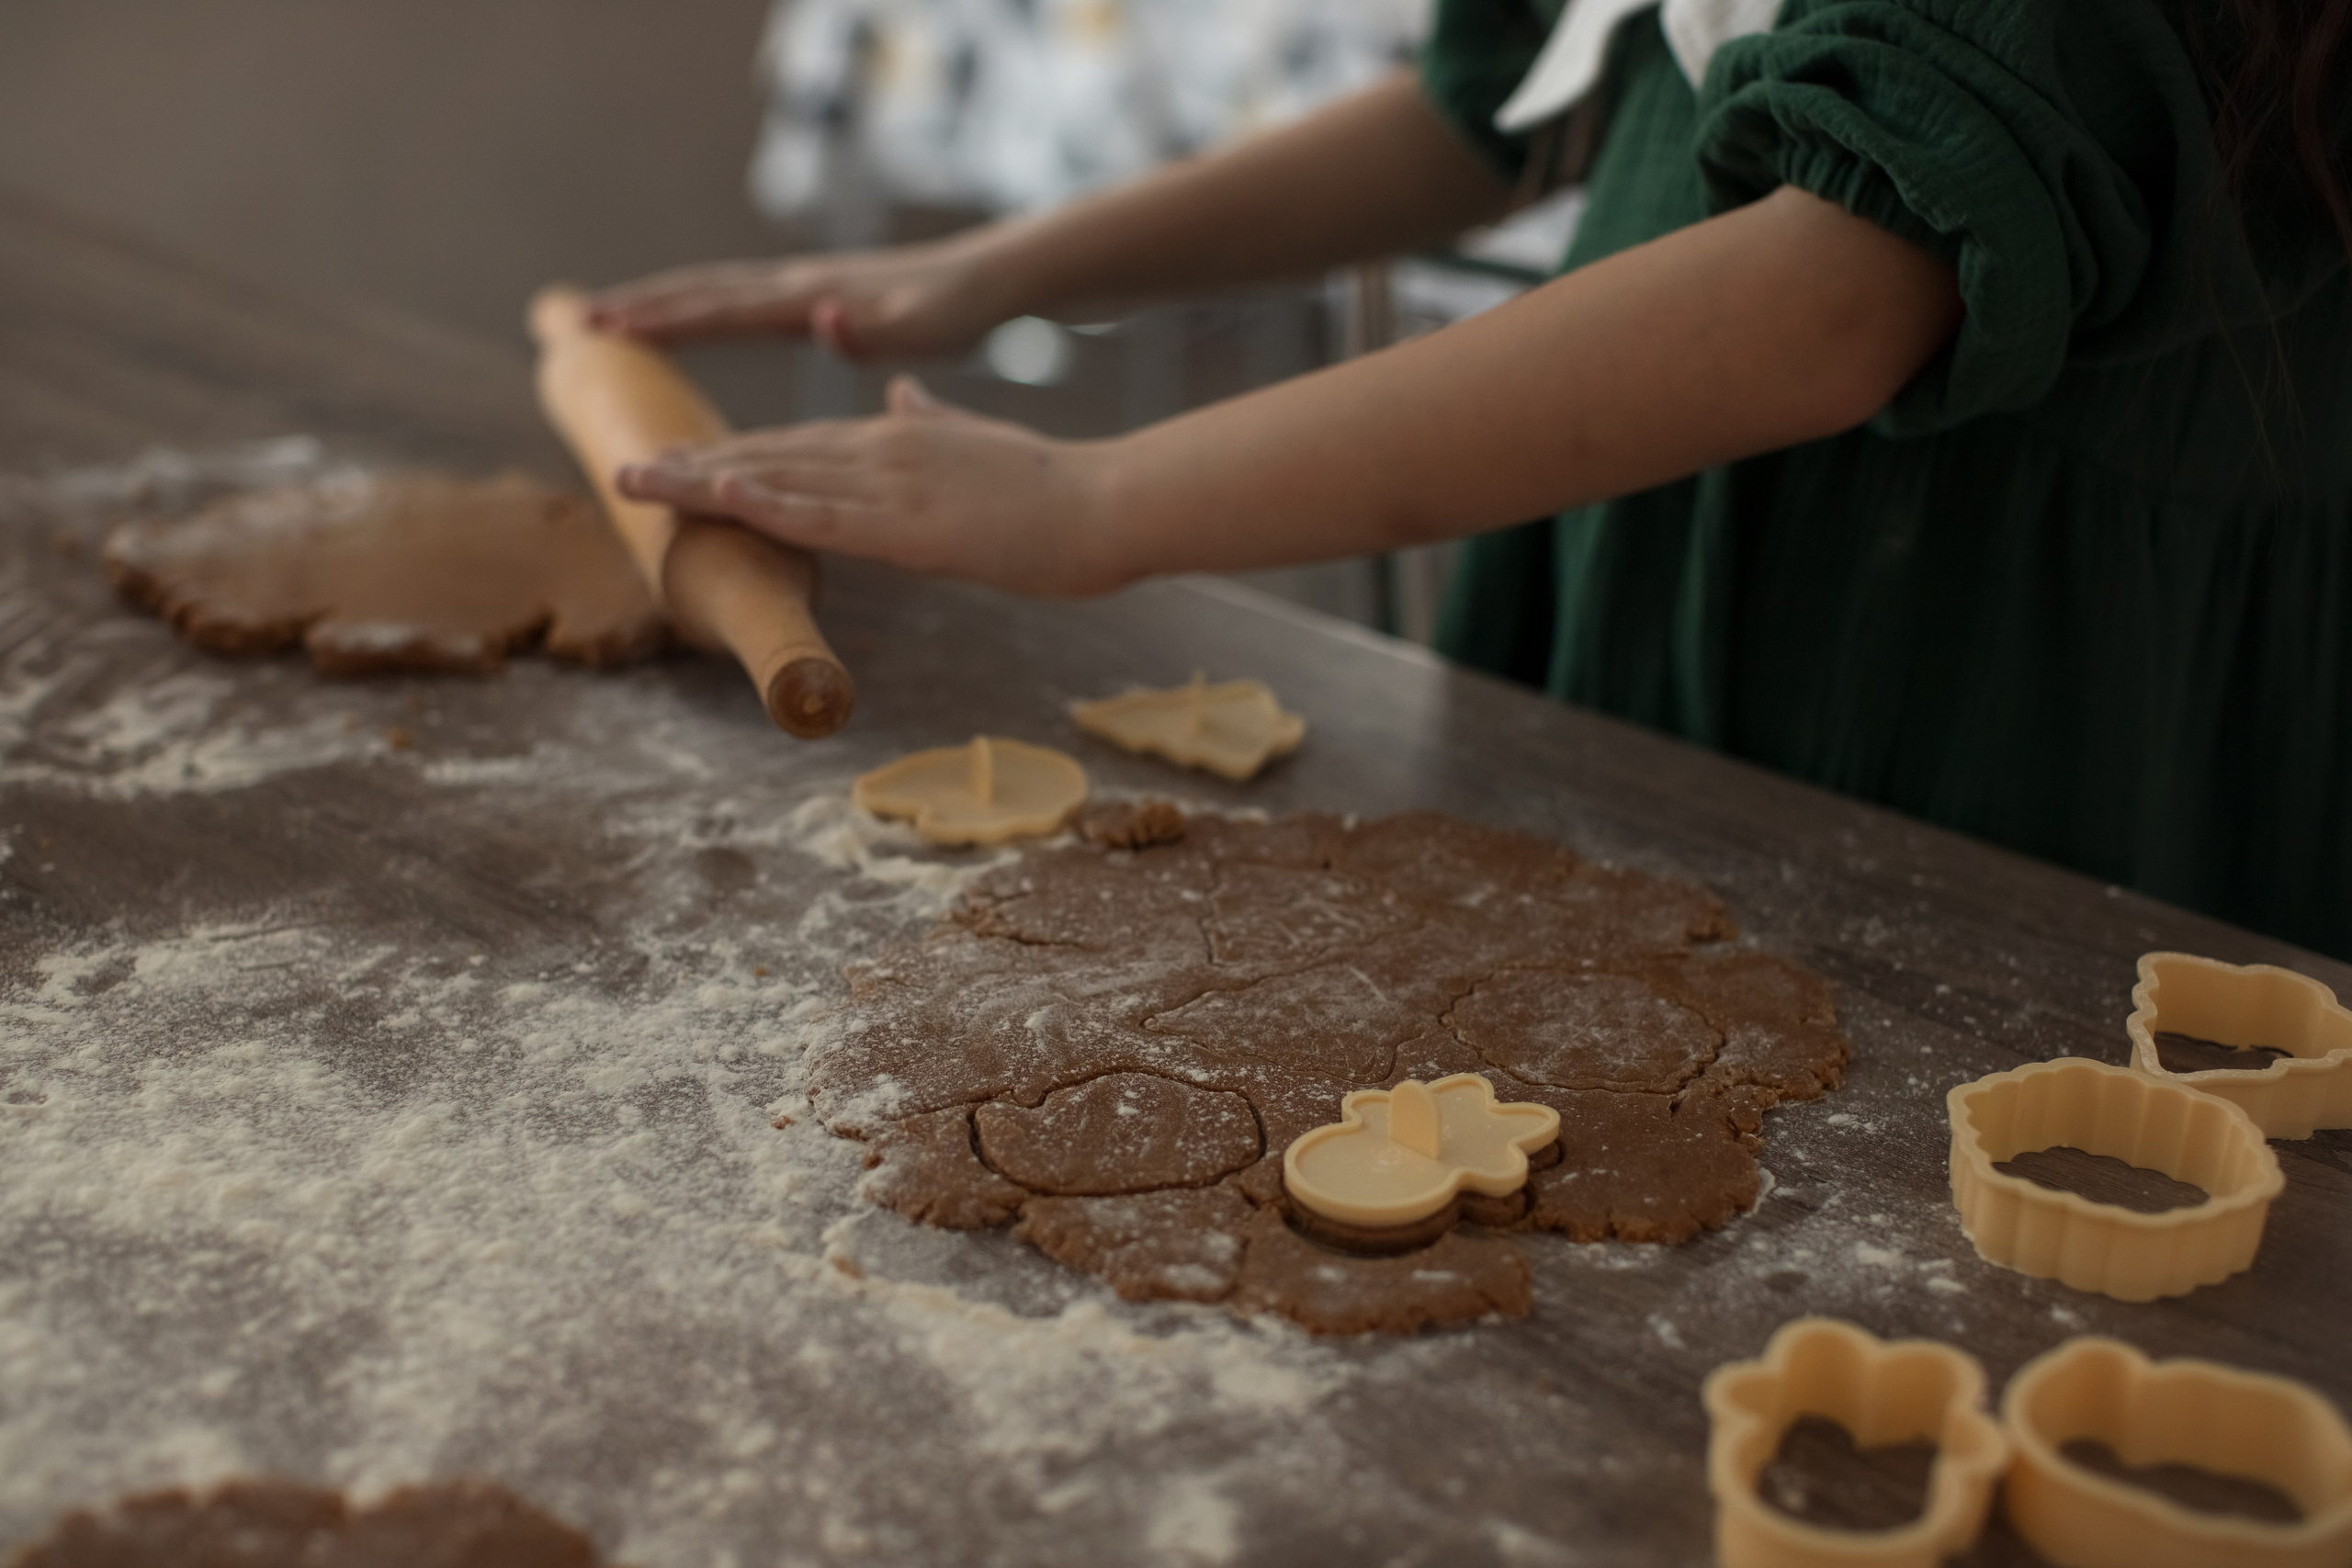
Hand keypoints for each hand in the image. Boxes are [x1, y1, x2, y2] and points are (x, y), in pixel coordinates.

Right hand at [584, 237, 1010, 360]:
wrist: (984, 280)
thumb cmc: (953, 312)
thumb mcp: (921, 328)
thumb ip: (873, 329)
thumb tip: (824, 318)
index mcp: (810, 299)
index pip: (722, 309)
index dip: (664, 321)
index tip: (608, 328)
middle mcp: (796, 285)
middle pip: (702, 290)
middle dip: (641, 305)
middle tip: (577, 320)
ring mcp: (801, 287)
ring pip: (714, 289)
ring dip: (660, 301)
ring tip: (608, 317)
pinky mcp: (813, 296)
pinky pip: (739, 300)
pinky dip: (698, 305)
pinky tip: (685, 319)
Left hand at [615, 377, 1127, 596]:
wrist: (1108, 502)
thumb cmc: (1055, 489)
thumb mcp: (982, 444)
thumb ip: (934, 419)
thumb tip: (902, 395)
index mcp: (897, 439)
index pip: (796, 445)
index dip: (731, 452)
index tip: (675, 458)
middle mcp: (882, 451)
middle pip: (770, 455)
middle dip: (693, 463)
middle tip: (622, 468)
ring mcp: (893, 484)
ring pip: (781, 479)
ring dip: (703, 481)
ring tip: (638, 481)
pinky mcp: (912, 526)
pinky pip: (825, 516)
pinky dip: (767, 504)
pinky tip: (719, 495)